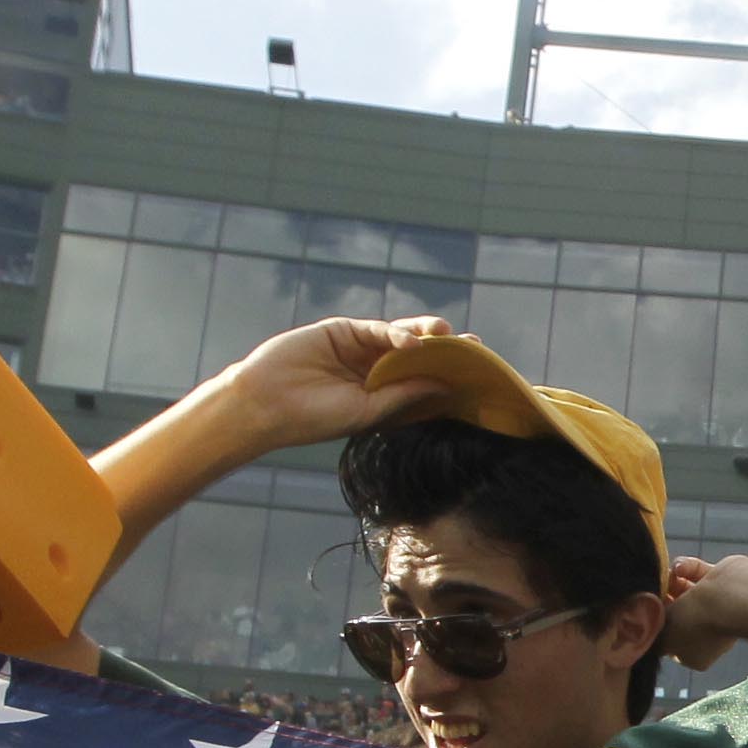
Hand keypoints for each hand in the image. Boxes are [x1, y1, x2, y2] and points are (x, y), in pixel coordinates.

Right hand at [186, 316, 464, 454]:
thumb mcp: (368, 411)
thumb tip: (445, 384)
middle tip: (475, 346)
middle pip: (419, 356)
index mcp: (384, 394)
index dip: (450, 376)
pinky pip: (377, 329)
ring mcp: (360, 349)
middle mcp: (375, 370)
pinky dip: (396, 333)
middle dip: (446, 350)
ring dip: (426, 334)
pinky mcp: (343, 331)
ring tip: (448, 334)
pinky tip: (413, 342)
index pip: (424, 381)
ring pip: (401, 337)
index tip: (481, 374)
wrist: (267, 404)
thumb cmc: (316, 418)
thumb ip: (405, 394)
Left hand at [654, 554, 747, 671]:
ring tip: (666, 576)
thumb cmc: (695, 624)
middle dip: (663, 601)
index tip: (644, 615)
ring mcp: (714, 605)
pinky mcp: (719, 581)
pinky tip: (679, 568)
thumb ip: (652, 637)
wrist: (730, 597)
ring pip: (684, 591)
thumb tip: (642, 630)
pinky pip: (695, 572)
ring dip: (672, 582)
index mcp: (696, 653)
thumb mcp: (665, 638)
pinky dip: (686, 568)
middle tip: (651, 592)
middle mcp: (706, 631)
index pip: (670, 640)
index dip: (657, 627)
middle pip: (675, 613)